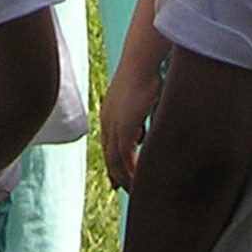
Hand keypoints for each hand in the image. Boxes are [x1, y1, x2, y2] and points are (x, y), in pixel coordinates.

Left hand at [100, 45, 166, 190]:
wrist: (140, 61)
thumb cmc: (144, 73)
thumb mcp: (138, 100)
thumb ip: (137, 118)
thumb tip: (141, 134)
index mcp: (109, 114)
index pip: (108, 144)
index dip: (113, 162)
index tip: (117, 176)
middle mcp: (107, 121)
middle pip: (109, 155)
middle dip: (116, 174)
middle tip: (123, 190)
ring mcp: (113, 125)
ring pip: (115, 160)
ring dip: (125, 176)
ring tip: (135, 189)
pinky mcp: (124, 128)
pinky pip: (125, 157)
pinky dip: (131, 170)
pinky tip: (138, 180)